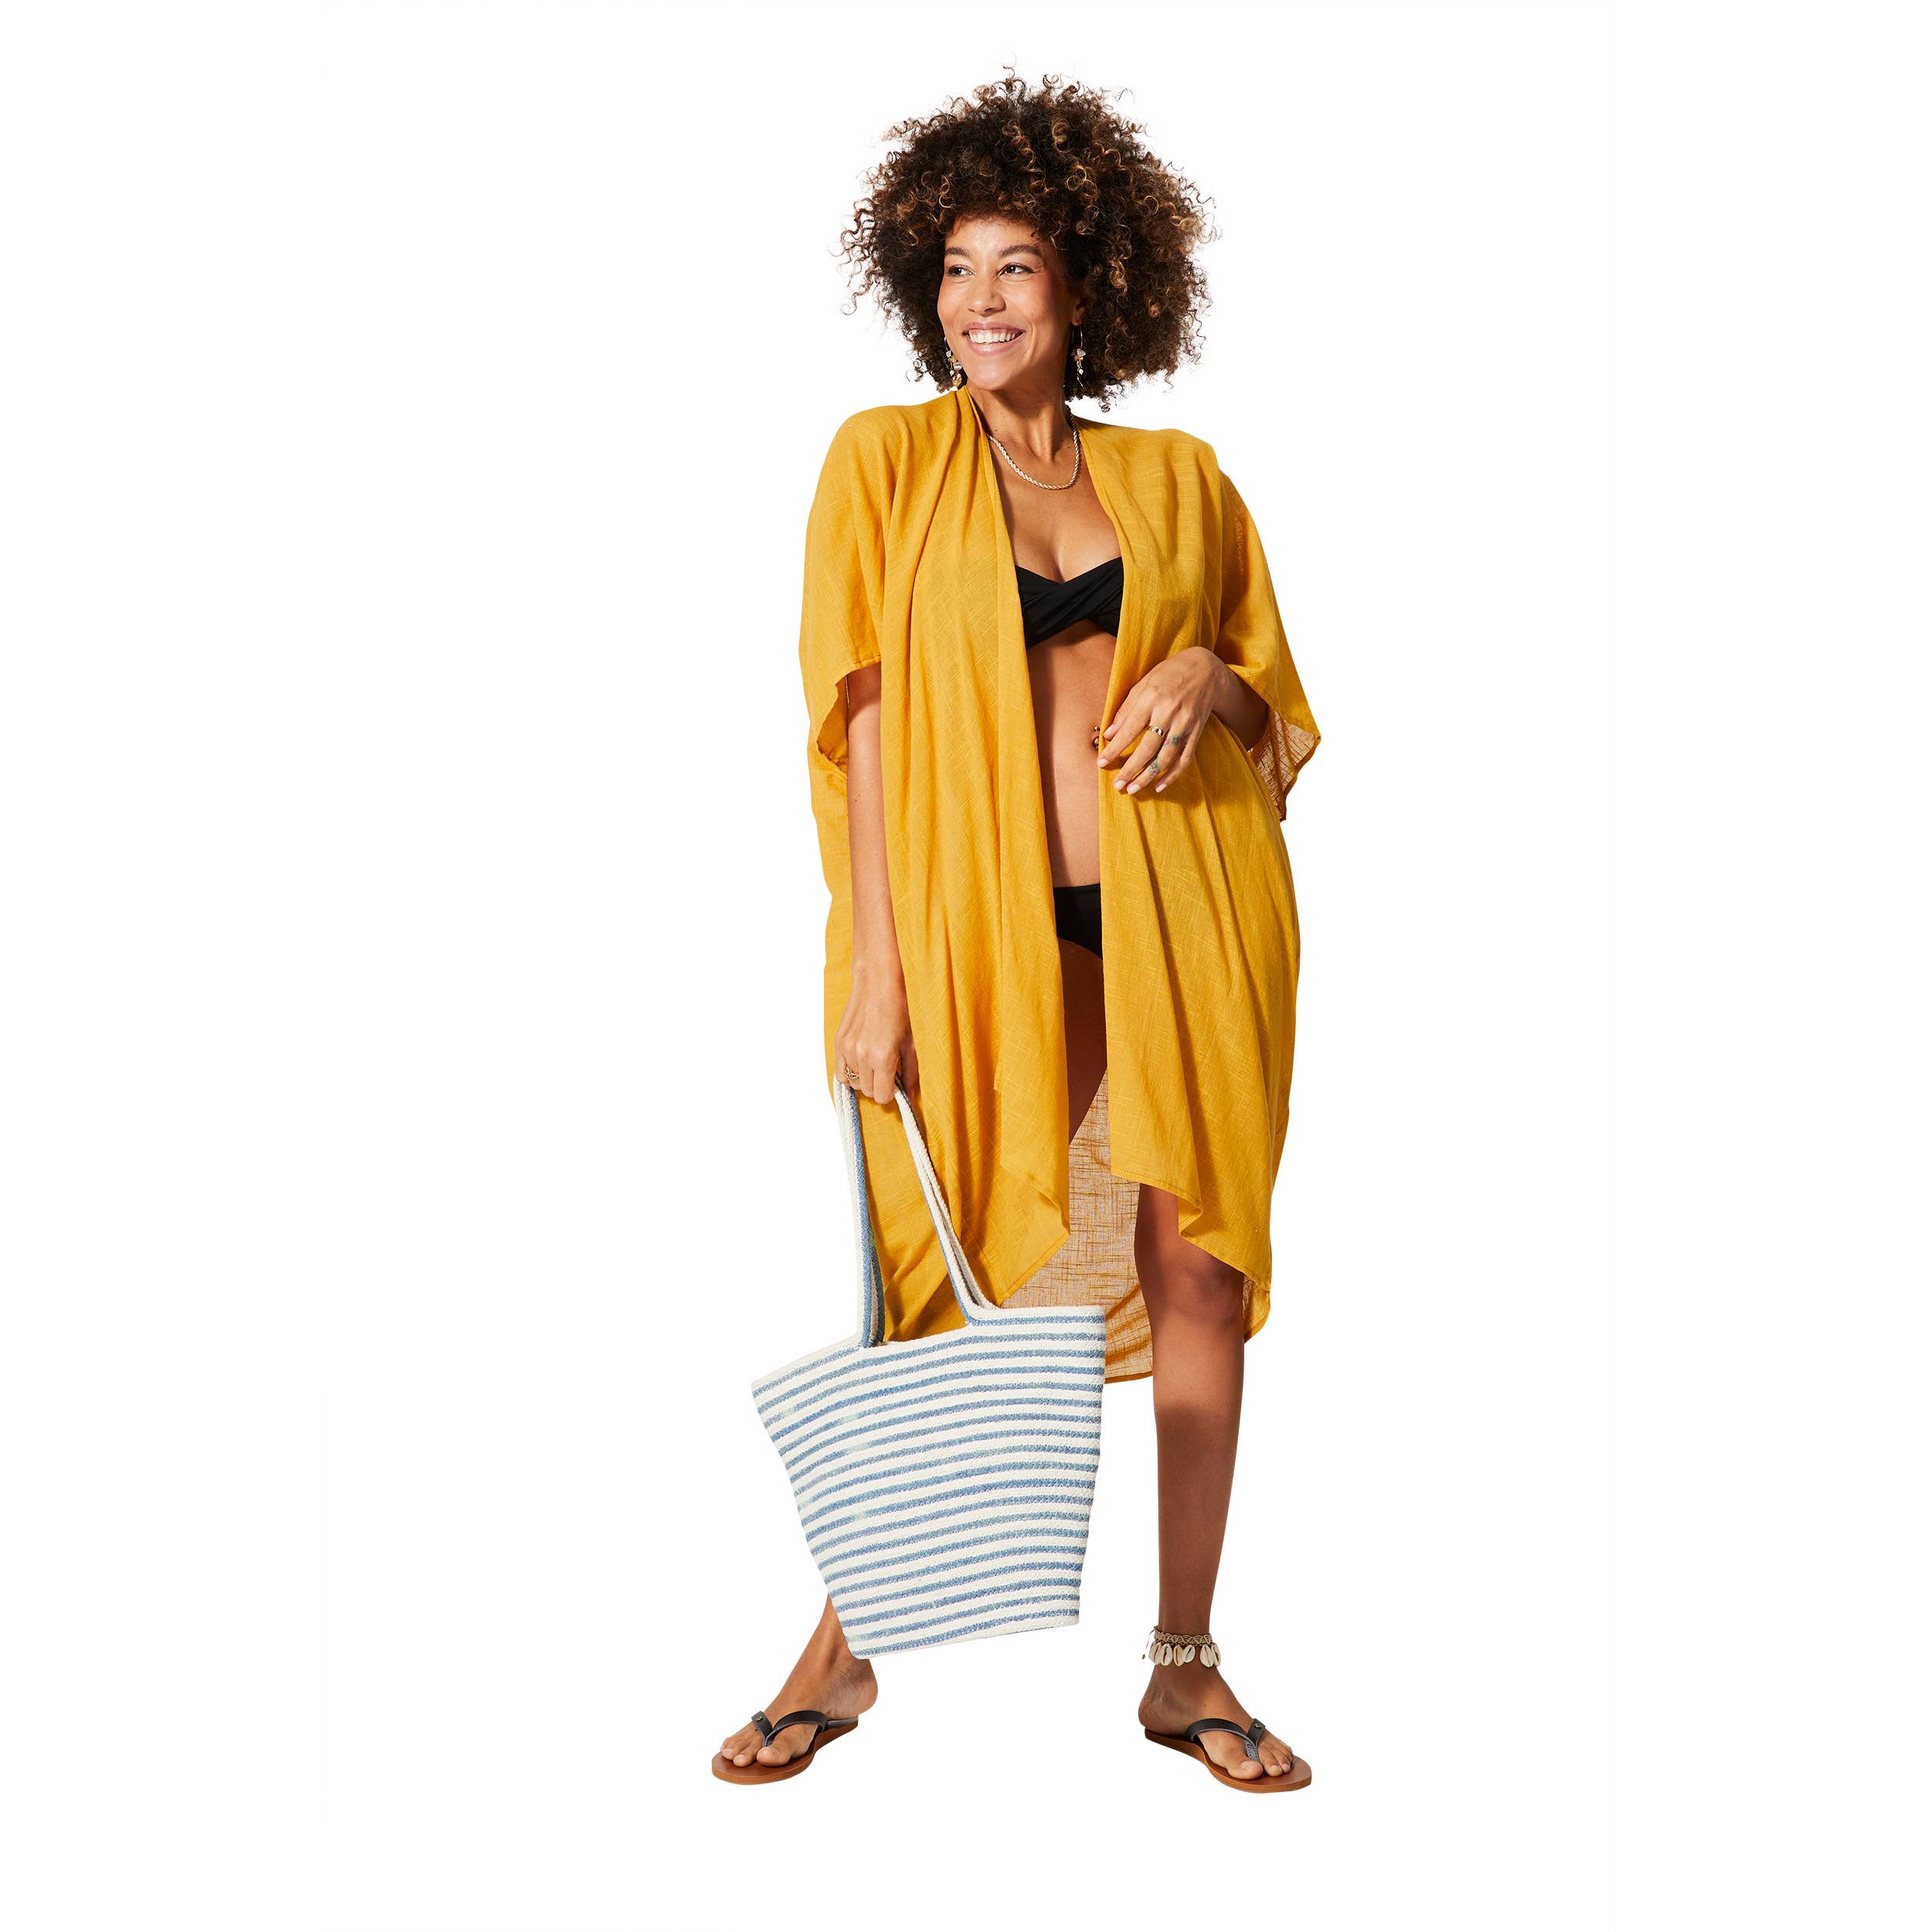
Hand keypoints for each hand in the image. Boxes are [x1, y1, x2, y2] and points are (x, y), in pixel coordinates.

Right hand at [834, 961, 919, 1103]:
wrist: (876, 985)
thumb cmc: (897, 1011)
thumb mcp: (909, 1043)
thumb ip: (911, 1073)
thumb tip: (910, 1095)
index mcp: (883, 1058)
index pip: (882, 1096)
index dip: (890, 1092)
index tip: (894, 1083)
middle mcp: (862, 1056)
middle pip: (867, 1091)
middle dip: (878, 1085)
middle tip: (885, 1070)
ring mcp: (847, 1050)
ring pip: (854, 1083)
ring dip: (864, 1078)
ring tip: (873, 1061)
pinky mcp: (838, 1044)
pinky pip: (840, 1073)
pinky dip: (850, 1073)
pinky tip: (860, 1061)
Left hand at [1096, 647, 1227, 796]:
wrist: (1206, 669)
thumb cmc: (1168, 674)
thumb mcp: (1143, 684)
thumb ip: (1126, 710)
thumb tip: (1109, 734)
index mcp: (1151, 699)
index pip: (1129, 730)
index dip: (1114, 749)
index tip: (1101, 763)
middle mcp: (1169, 713)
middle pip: (1147, 749)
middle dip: (1130, 770)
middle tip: (1117, 785)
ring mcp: (1185, 724)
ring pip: (1165, 758)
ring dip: (1148, 777)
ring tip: (1132, 789)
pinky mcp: (1196, 732)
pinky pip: (1185, 759)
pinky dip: (1172, 775)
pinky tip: (1159, 786)